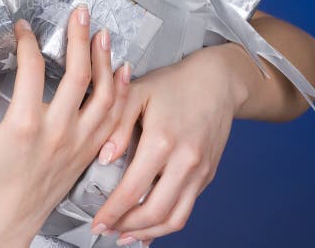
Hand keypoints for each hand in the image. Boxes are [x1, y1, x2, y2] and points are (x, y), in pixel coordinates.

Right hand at [0, 6, 130, 244]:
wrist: (7, 222)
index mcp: (24, 125)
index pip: (32, 68)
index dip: (28, 41)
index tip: (24, 28)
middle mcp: (57, 132)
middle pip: (78, 75)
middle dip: (80, 38)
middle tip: (80, 13)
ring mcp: (78, 143)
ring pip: (104, 95)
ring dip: (106, 61)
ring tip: (104, 35)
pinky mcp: (88, 152)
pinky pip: (114, 119)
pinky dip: (121, 93)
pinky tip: (123, 73)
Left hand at [90, 47, 243, 245]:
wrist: (218, 82)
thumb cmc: (173, 84)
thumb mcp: (136, 92)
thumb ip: (116, 123)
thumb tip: (103, 158)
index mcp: (162, 141)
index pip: (133, 189)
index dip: (112, 211)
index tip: (96, 221)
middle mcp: (185, 162)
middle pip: (155, 211)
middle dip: (127, 227)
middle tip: (105, 230)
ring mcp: (200, 172)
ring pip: (175, 218)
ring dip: (148, 232)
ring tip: (125, 236)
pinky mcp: (208, 176)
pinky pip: (187, 209)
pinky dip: (167, 224)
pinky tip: (149, 227)